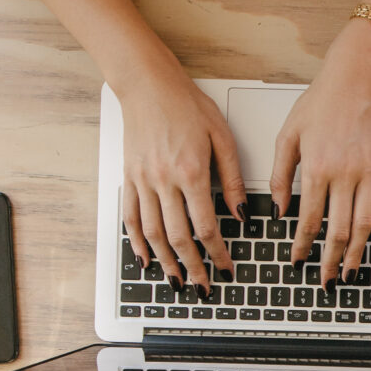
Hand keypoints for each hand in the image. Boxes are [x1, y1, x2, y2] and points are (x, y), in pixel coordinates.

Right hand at [119, 67, 245, 286]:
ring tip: (177, 281)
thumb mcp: (222, 137)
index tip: (225, 267)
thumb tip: (242, 213)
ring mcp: (143, 181)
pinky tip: (146, 258)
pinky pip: (131, 217)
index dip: (217, 253)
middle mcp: (164, 181)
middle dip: (193, 267)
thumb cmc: (186, 105)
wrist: (148, 85)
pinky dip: (137, 242)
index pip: (206, 226)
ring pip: (153, 233)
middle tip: (202, 286)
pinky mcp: (129, 178)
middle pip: (179, 237)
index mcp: (192, 172)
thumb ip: (233, 178)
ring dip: (166, 262)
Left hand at [271, 28, 370, 285]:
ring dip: (357, 254)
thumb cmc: (321, 103)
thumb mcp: (288, 135)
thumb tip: (280, 209)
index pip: (308, 219)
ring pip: (364, 224)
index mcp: (316, 169)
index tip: (298, 260)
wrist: (357, 79)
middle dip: (329, 259)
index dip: (302, 245)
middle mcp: (344, 176)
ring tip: (350, 273)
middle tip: (325, 280)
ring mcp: (370, 174)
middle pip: (338, 230)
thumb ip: (280, 174)